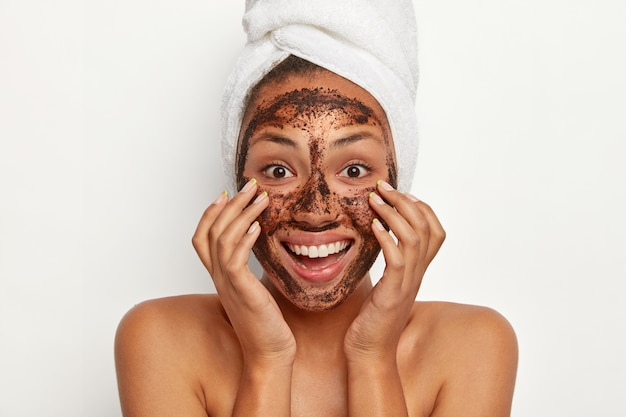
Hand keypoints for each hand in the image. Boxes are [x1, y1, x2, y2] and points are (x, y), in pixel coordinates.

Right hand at [192, 179, 295, 365]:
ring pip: (223, 239)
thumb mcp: (253, 288)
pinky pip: (235, 260)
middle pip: (212, 231)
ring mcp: (228, 285)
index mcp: (220, 276)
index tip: (226, 194)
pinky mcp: (241, 292)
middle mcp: (219, 278)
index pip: (203, 238)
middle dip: (230, 204)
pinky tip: (257, 227)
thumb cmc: (265, 322)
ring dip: (241, 214)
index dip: (210, 214)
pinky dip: (244, 239)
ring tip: (260, 197)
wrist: (269, 353)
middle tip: (249, 186)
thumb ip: (248, 269)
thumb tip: (258, 248)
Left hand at [344, 180, 444, 361]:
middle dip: (405, 201)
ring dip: (394, 213)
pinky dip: (386, 238)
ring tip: (374, 199)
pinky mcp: (392, 293)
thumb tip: (380, 236)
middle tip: (383, 187)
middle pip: (426, 227)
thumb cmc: (373, 318)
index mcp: (418, 270)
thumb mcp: (386, 284)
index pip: (435, 230)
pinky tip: (373, 226)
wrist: (370, 351)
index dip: (421, 207)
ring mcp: (408, 283)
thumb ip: (390, 262)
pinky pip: (397, 259)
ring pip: (414, 238)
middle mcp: (418, 273)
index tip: (399, 193)